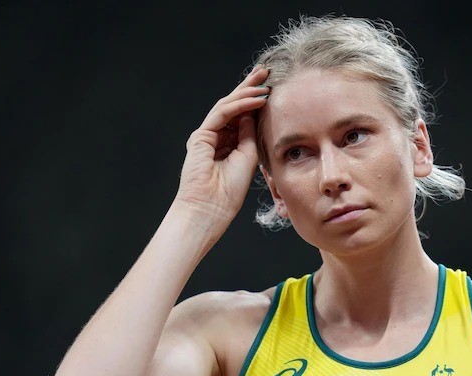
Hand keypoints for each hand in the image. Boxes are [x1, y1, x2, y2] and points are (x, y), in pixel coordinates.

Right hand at [175, 65, 269, 221]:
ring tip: (265, 84)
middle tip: (265, 71)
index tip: (271, 87)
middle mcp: (215, 136)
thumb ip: (249, 135)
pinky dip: (240, 105)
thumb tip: (253, 114)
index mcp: (226, 143)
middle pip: (233, 105)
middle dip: (249, 87)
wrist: (211, 209)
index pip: (241, 115)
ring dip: (247, 93)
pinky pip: (222, 114)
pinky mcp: (201, 136)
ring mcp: (206, 135)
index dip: (255, 100)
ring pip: (227, 106)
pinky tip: (256, 99)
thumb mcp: (248, 157)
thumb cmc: (229, 192)